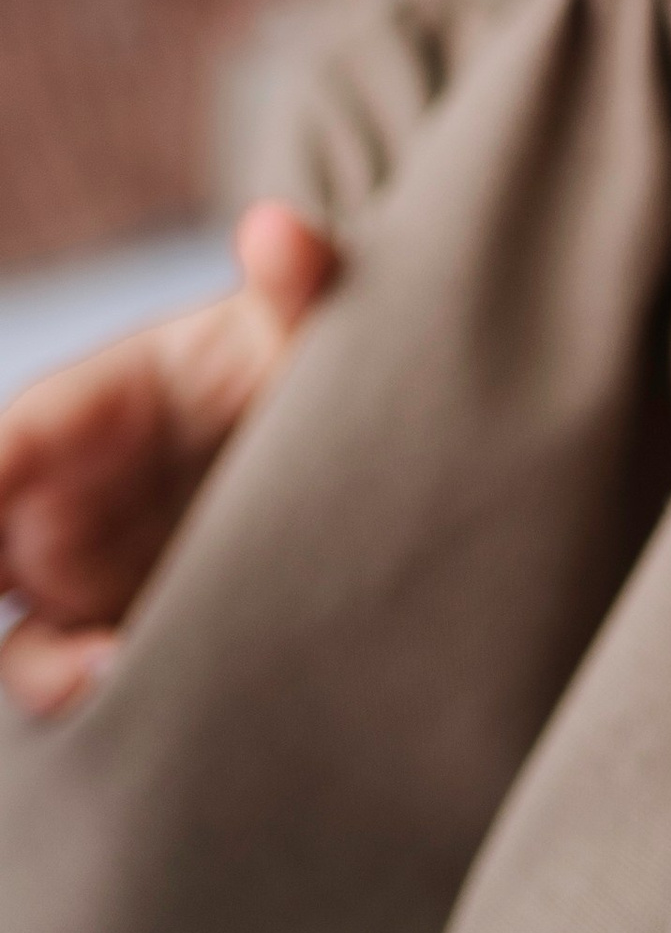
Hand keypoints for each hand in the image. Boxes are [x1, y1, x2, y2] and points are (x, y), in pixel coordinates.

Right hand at [0, 201, 337, 719]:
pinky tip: (136, 705)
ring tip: (107, 672)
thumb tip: (277, 226)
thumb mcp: (306, 321)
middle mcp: (63, 496)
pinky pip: (75, 681)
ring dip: (47, 669)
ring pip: (23, 641)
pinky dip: (87, 700)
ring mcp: (84, 573)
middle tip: (55, 644)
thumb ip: (297, 279)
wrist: (371, 442)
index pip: (3, 445)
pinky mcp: (124, 633)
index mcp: (85, 406)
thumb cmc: (304, 356)